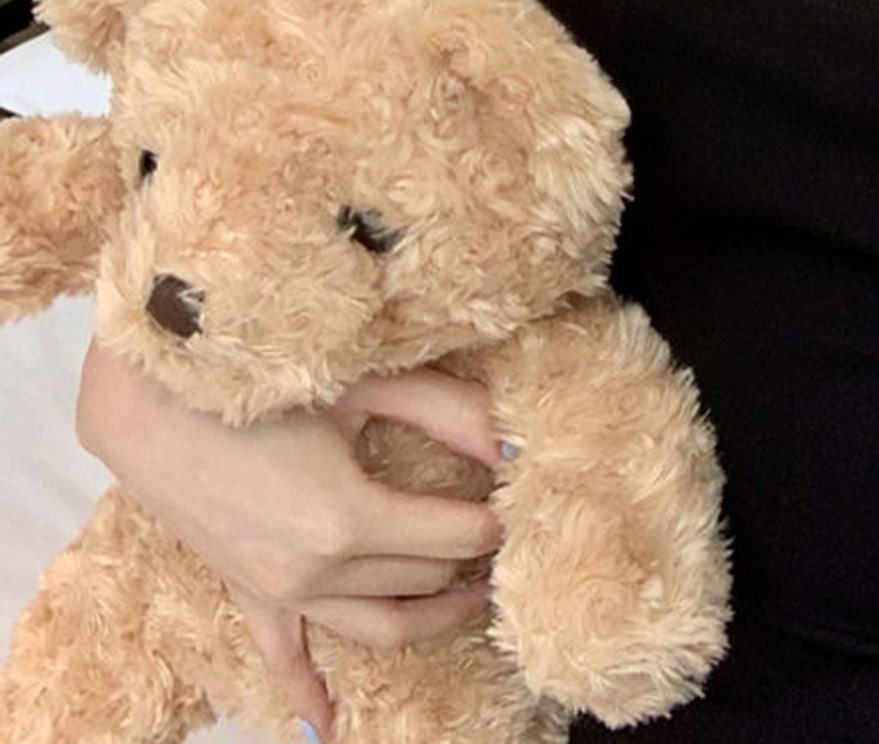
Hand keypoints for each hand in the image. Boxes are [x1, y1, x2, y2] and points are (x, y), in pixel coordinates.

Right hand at [77, 339, 505, 736]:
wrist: (152, 402)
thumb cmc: (261, 377)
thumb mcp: (366, 385)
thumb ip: (448, 413)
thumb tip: (514, 443)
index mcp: (350, 520)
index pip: (455, 537)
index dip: (495, 521)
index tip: (518, 500)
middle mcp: (317, 571)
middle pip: (423, 576)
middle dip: (470, 558)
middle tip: (503, 534)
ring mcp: (281, 589)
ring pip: (377, 625)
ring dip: (429, 617)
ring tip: (473, 597)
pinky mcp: (250, 590)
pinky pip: (283, 656)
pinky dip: (309, 690)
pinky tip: (328, 722)